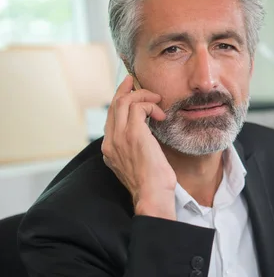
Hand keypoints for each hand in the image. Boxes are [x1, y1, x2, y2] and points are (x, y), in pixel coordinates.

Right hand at [101, 75, 174, 219]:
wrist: (152, 196)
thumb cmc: (152, 183)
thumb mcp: (139, 162)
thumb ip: (136, 147)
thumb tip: (147, 132)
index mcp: (109, 149)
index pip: (111, 117)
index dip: (120, 100)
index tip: (129, 90)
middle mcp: (110, 141)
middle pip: (114, 105)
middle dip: (125, 90)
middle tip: (136, 81)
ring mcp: (120, 137)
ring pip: (124, 102)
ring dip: (143, 96)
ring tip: (157, 101)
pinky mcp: (134, 134)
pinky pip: (138, 107)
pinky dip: (150, 105)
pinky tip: (160, 116)